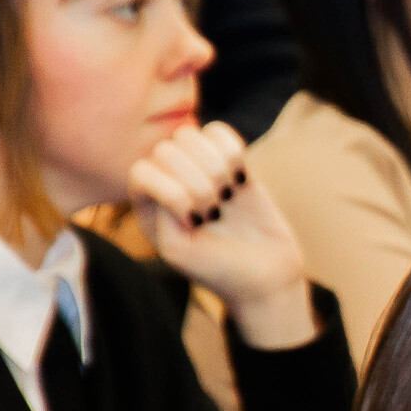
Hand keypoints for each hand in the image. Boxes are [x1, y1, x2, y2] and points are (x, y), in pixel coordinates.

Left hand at [130, 123, 316, 349]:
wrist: (268, 277)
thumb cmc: (220, 270)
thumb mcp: (177, 251)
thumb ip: (160, 213)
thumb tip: (175, 177)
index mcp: (148, 205)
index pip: (142, 170)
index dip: (170, 190)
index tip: (195, 222)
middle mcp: (168, 183)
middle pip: (167, 150)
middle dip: (197, 181)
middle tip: (216, 213)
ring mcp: (199, 169)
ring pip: (191, 135)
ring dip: (214, 165)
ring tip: (228, 195)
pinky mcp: (231, 163)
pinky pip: (221, 132)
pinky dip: (232, 151)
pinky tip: (241, 178)